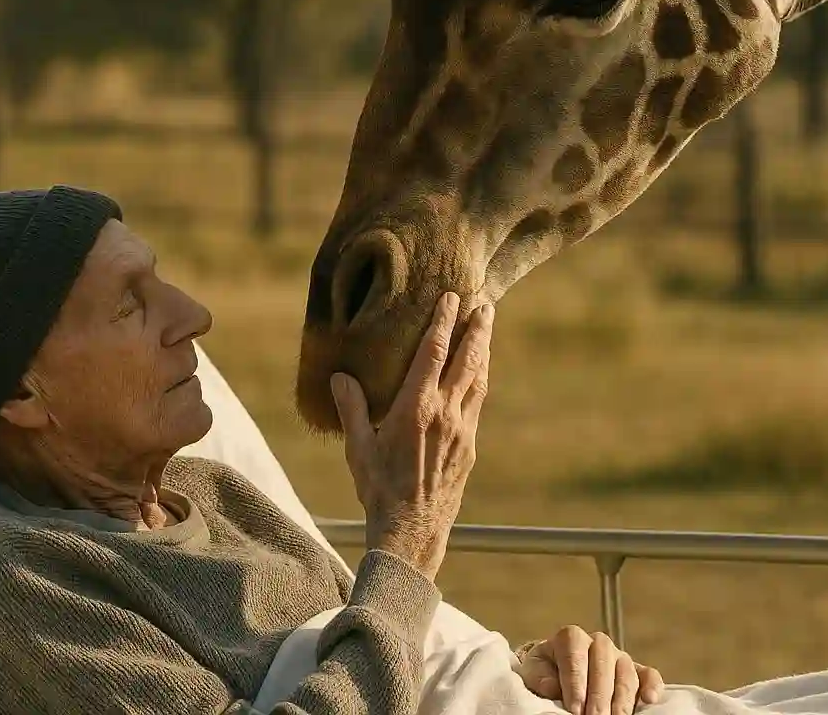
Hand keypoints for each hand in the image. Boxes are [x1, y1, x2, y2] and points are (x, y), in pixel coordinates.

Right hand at [331, 293, 492, 580]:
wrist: (412, 530)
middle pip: (467, 360)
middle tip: (485, 304)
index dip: (443, 322)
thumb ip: (352, 408)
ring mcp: (462, 430)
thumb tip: (340, 377)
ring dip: (483, 351)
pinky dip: (479, 380)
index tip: (451, 298)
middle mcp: (445, 413)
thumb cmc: (379, 488)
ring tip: (486, 330)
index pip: (434, 353)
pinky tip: (478, 374)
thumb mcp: (358, 447)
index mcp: (416, 408)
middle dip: (477, 329)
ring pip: (478, 380)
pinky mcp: (469, 446)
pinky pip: (477, 403)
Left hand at [518, 626, 664, 714]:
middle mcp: (598, 643)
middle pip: (603, 665)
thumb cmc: (546, 672)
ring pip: (625, 674)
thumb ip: (540, 676)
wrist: (557, 671)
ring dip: (621, 700)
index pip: (575, 654)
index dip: (576, 682)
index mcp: (571, 638)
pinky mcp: (636, 671)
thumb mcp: (535, 671)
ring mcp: (619, 657)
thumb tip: (551, 686)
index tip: (574, 708)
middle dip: (599, 697)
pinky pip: (648, 675)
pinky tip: (650, 700)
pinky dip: (652, 686)